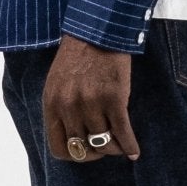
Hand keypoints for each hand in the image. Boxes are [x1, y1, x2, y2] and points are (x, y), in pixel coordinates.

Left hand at [43, 34, 141, 161]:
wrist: (98, 31)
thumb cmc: (78, 56)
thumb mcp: (58, 83)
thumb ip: (61, 109)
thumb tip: (74, 136)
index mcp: (52, 104)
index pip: (58, 148)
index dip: (74, 154)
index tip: (86, 150)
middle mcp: (69, 107)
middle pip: (82, 148)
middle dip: (96, 153)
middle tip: (105, 148)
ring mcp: (91, 104)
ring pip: (104, 143)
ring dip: (114, 148)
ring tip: (121, 145)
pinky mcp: (114, 99)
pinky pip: (123, 133)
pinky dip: (130, 146)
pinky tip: (134, 152)